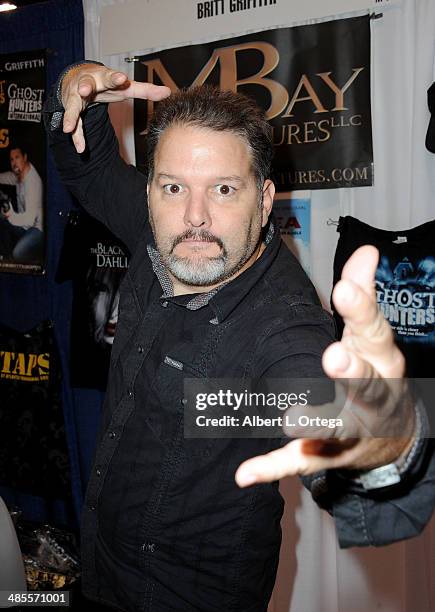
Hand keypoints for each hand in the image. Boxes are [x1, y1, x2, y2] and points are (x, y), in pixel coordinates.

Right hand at [61, 63, 170, 152]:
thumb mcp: (124, 87)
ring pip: (73, 106)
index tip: (121, 79)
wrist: (77, 78)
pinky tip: (80, 148)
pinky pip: (75, 124)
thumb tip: (168, 92)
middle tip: (84, 90)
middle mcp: (88, 84)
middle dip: (85, 87)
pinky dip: (76, 136)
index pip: (110, 76)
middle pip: (86, 85)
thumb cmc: (105, 83)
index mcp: (104, 77)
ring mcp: (77, 97)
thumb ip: (145, 90)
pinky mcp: (72, 110)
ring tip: (68, 127)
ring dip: (71, 115)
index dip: (115, 78)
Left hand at [235, 245, 415, 486]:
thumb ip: (364, 294)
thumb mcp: (372, 335)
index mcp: (381, 358)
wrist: (392, 436)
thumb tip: (366, 250)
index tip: (343, 290)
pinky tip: (244, 474)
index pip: (374, 331)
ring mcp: (352, 429)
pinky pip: (301, 461)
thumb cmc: (375, 371)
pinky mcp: (327, 454)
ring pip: (337, 428)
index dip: (362, 310)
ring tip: (292, 419)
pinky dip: (274, 467)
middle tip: (334, 358)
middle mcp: (373, 396)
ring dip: (316, 423)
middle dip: (352, 373)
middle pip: (368, 385)